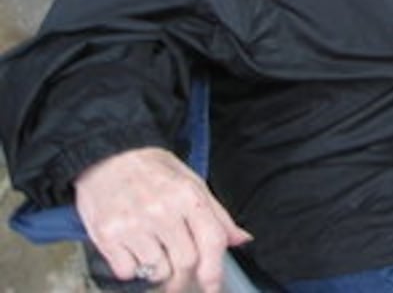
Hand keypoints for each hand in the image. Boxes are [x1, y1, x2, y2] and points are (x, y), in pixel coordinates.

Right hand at [74, 147, 251, 292]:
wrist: (110, 157)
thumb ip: (217, 215)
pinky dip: (132, 269)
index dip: (215, 271)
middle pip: (186, 263)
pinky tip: (133, 249)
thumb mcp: (192, 182)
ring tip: (153, 249)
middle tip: (180, 273)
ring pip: (157, 271)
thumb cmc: (154, 170)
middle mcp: (162, 211)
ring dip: (158, 270)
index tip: (212, 287)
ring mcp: (133, 224)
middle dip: (186, 275)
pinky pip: (127, 272)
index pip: (211, 241)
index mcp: (188, 196)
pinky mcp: (107, 236)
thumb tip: (240, 239)